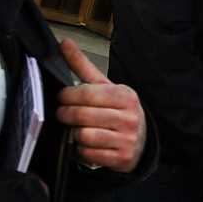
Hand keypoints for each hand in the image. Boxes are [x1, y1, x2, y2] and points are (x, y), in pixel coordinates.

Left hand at [55, 39, 145, 172]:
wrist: (141, 140)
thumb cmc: (118, 111)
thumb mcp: (105, 87)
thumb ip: (83, 66)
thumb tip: (64, 43)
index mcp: (125, 96)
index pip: (89, 94)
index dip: (68, 96)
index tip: (61, 97)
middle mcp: (129, 117)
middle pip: (84, 115)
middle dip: (66, 114)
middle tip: (62, 113)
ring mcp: (127, 139)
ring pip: (85, 136)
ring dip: (73, 133)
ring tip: (74, 129)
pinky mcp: (122, 158)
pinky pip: (90, 154)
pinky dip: (81, 150)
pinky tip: (83, 144)